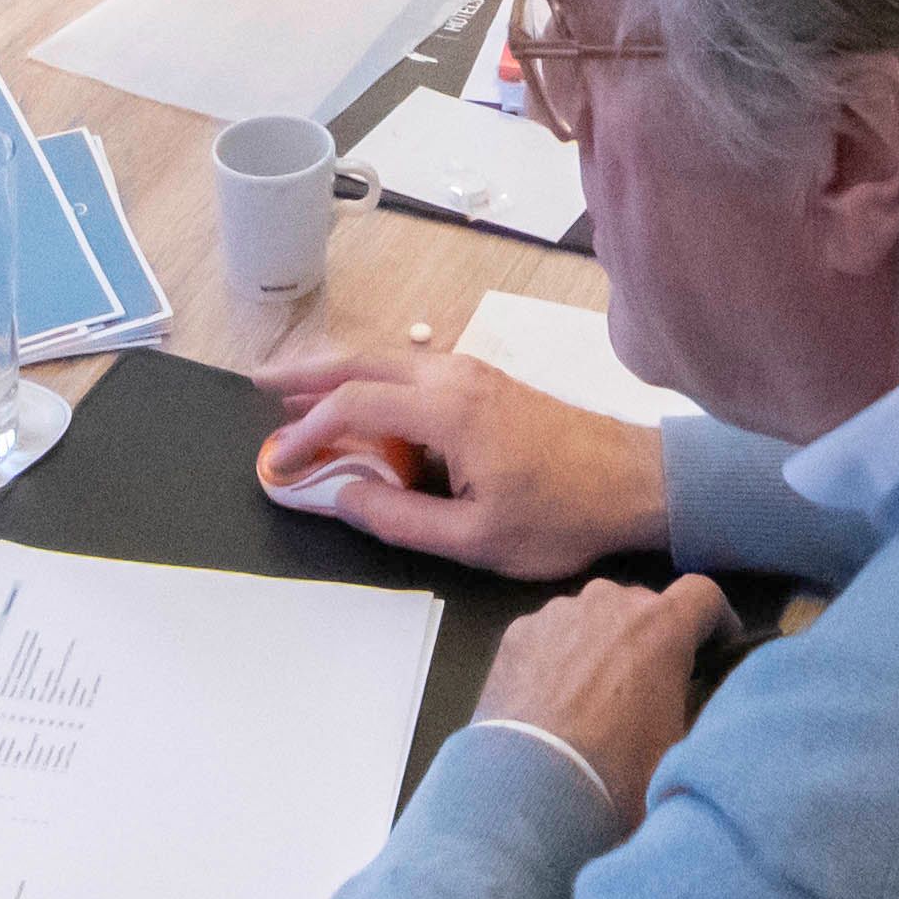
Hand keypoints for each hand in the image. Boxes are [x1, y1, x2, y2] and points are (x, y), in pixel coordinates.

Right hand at [255, 345, 669, 579]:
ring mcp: (474, 372)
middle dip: (308, 374)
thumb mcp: (476, 540)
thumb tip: (341, 497)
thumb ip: (400, 520)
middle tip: (261, 386)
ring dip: (341, 373)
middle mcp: (456, 376)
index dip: (307, 432)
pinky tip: (365, 400)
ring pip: (390, 358)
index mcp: (448, 410)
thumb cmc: (563, 516)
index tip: (277, 461)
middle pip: (364, 361)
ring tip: (298, 392)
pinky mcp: (488, 381)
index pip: (354, 404)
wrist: (637, 482)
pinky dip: (376, 378)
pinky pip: (416, 367)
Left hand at [471, 574, 731, 830]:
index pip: (704, 594)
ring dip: (601, 643)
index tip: (714, 650)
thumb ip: (693, 704)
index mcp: (662, 626)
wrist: (532, 792)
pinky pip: (550, 634)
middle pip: (643, 605)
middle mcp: (610, 602)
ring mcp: (557, 613)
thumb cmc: (619, 773)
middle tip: (646, 686)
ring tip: (590, 695)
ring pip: (592, 617)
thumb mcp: (681, 747)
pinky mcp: (517, 633)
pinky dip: (557, 655)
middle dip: (650, 637)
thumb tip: (688, 694)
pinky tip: (550, 698)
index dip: (715, 620)